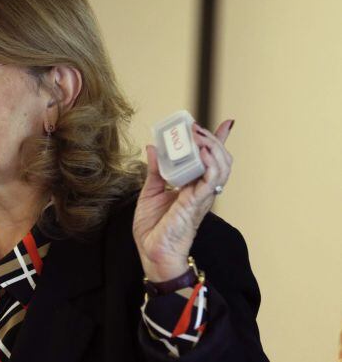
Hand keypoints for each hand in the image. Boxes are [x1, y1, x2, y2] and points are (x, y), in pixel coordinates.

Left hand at [133, 120, 234, 281]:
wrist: (153, 253)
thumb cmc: (154, 229)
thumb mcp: (150, 192)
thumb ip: (155, 170)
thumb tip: (153, 147)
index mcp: (192, 186)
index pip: (211, 160)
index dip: (220, 141)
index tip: (226, 124)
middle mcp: (202, 190)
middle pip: (220, 159)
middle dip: (212, 139)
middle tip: (196, 128)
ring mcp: (202, 196)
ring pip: (222, 167)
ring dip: (212, 147)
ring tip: (199, 136)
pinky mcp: (196, 203)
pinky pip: (211, 180)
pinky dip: (210, 163)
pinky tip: (202, 152)